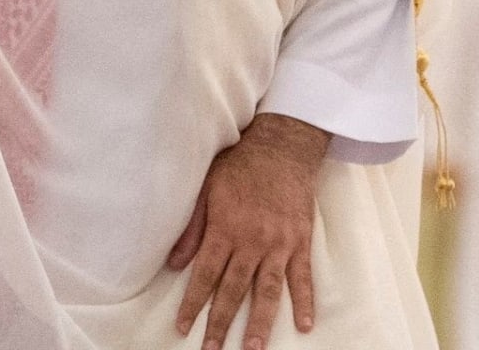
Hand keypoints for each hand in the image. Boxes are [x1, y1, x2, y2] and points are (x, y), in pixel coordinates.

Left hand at [168, 113, 328, 349]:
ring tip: (253, 349)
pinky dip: (305, 302)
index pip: (205, 275)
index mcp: (225, 229)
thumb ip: (191, 228)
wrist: (280, 149)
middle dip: (221, 323)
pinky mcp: (301, 242)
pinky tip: (304, 325)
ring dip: (261, 323)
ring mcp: (279, 244)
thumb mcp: (205, 190)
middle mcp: (252, 241)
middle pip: (234, 290)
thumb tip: (174, 264)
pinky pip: (303, 277)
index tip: (183, 327)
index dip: (193, 304)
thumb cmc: (237, 167)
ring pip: (268, 291)